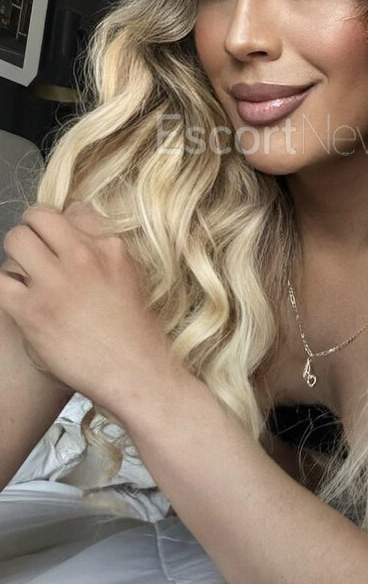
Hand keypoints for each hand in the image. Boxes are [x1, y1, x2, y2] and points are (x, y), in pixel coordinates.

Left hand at [0, 202, 174, 414]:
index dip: (64, 225)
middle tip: (35, 251)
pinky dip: (6, 286)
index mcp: (110, 247)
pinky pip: (1, 280)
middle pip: (39, 216)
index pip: (75, 210)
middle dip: (32, 230)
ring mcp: (55, 282)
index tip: (62, 242)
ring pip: (16, 240)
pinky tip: (19, 299)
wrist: (134, 372)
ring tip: (25, 275)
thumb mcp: (135, 277)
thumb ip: (107, 254)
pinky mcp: (31, 311)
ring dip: (17, 255)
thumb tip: (79, 237)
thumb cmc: (138, 333)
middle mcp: (83, 257)